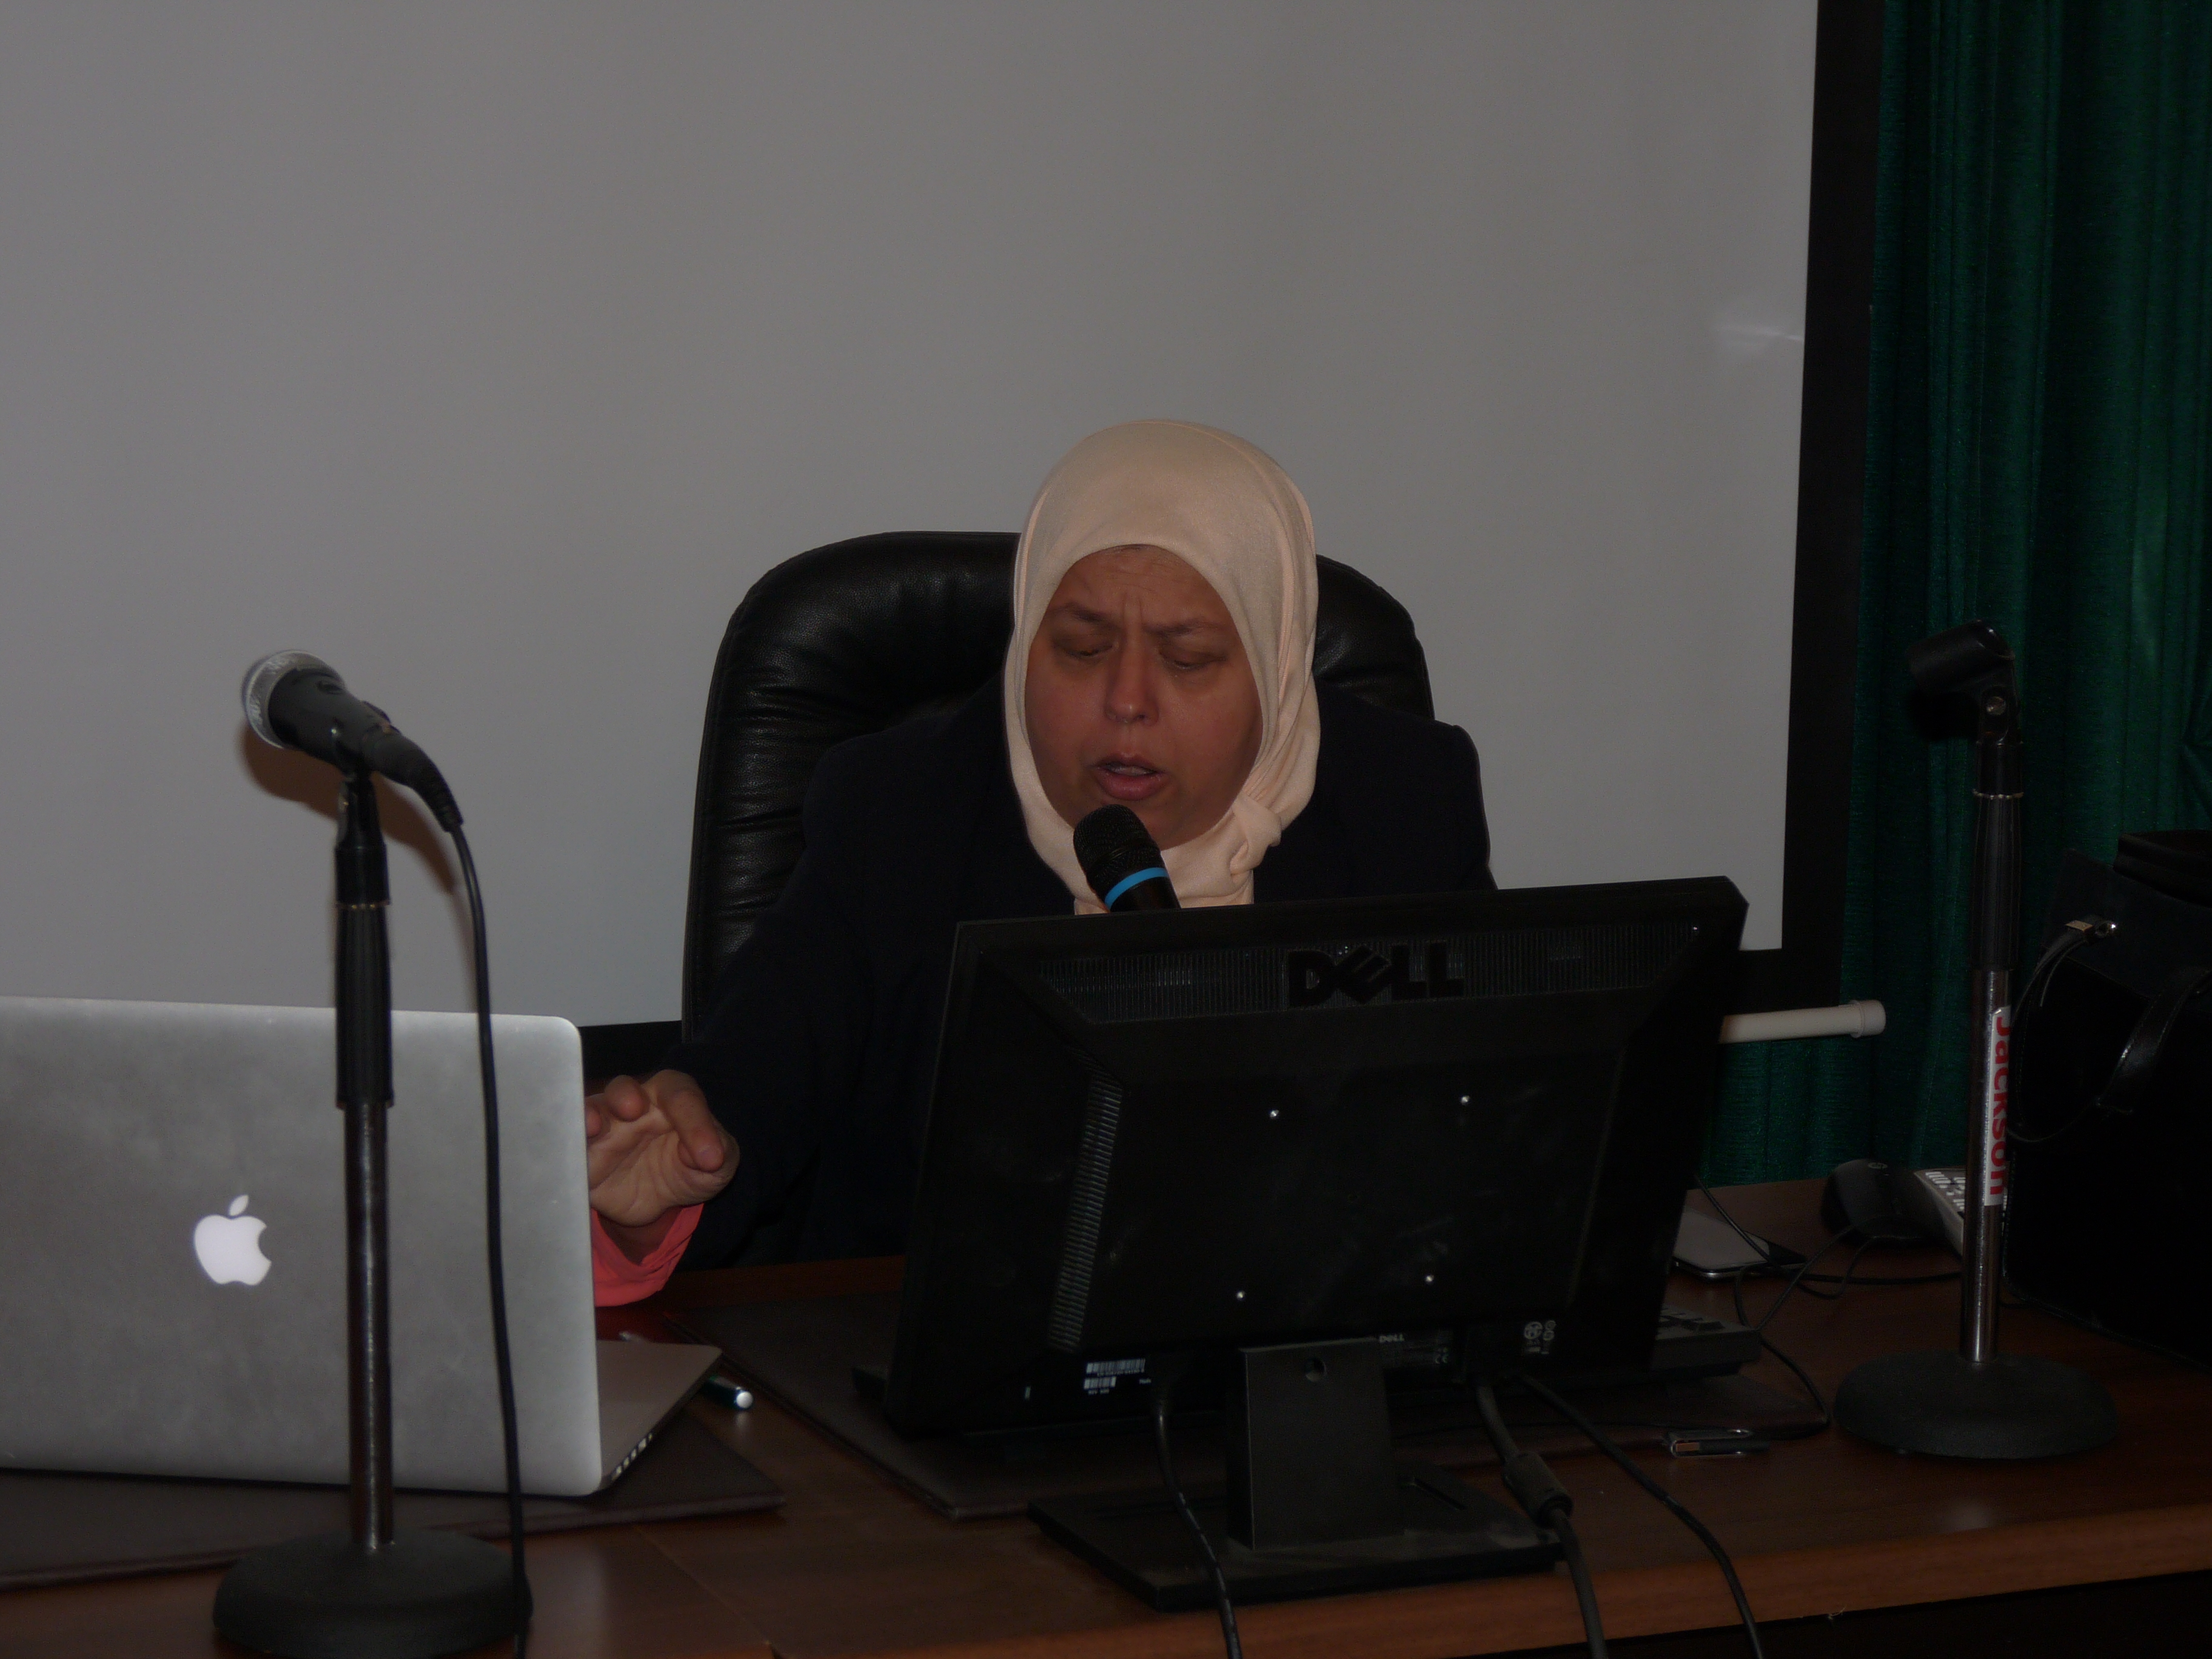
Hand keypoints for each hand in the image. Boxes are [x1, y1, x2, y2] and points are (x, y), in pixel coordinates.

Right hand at [584, 1070, 737, 1258]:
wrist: (663, 1202)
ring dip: (587, 1116)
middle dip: (624, 1094)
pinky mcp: (584, 1161)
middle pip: (623, 1089)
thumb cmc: (691, 1168)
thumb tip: (708, 1157)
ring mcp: (603, 1132)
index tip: (710, 1158)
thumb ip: (720, 1151)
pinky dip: (564, 1152)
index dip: (695, 1120)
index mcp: (670, 1098)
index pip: (680, 1095)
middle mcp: (632, 1107)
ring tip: (592, 1126)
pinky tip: (568, 1160)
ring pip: (588, 1113)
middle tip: (633, 1109)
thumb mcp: (719, 1164)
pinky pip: (568, 1152)